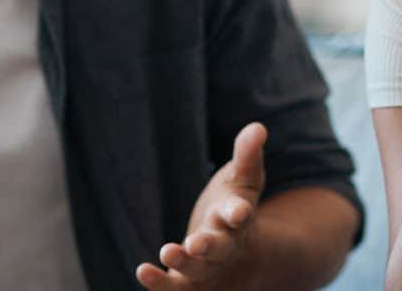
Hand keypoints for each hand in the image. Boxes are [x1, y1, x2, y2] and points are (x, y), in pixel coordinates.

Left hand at [135, 123, 267, 289]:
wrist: (238, 256)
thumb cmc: (233, 209)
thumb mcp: (242, 181)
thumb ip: (247, 156)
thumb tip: (258, 127)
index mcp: (238, 220)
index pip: (241, 215)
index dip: (238, 213)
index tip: (237, 211)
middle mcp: (225, 247)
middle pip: (220, 249)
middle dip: (209, 246)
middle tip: (196, 243)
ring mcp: (207, 268)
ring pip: (197, 270)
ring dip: (183, 263)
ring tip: (167, 251)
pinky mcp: (188, 283)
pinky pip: (175, 287)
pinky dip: (160, 283)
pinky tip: (143, 271)